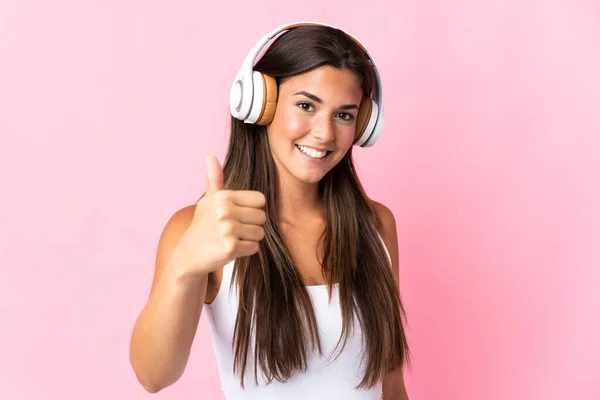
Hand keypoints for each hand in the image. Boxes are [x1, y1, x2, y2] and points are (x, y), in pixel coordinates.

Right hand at [173, 155, 266, 278]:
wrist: (189, 254)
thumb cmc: (203, 225)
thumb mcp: (208, 200)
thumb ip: (215, 178)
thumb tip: (210, 155)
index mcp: (224, 196)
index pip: (260, 200)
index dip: (253, 209)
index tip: (239, 215)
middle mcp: (225, 211)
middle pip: (262, 217)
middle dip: (252, 226)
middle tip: (235, 230)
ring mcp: (227, 229)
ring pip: (260, 233)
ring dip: (250, 239)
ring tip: (234, 239)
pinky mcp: (230, 247)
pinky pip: (254, 247)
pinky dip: (246, 250)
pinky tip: (232, 248)